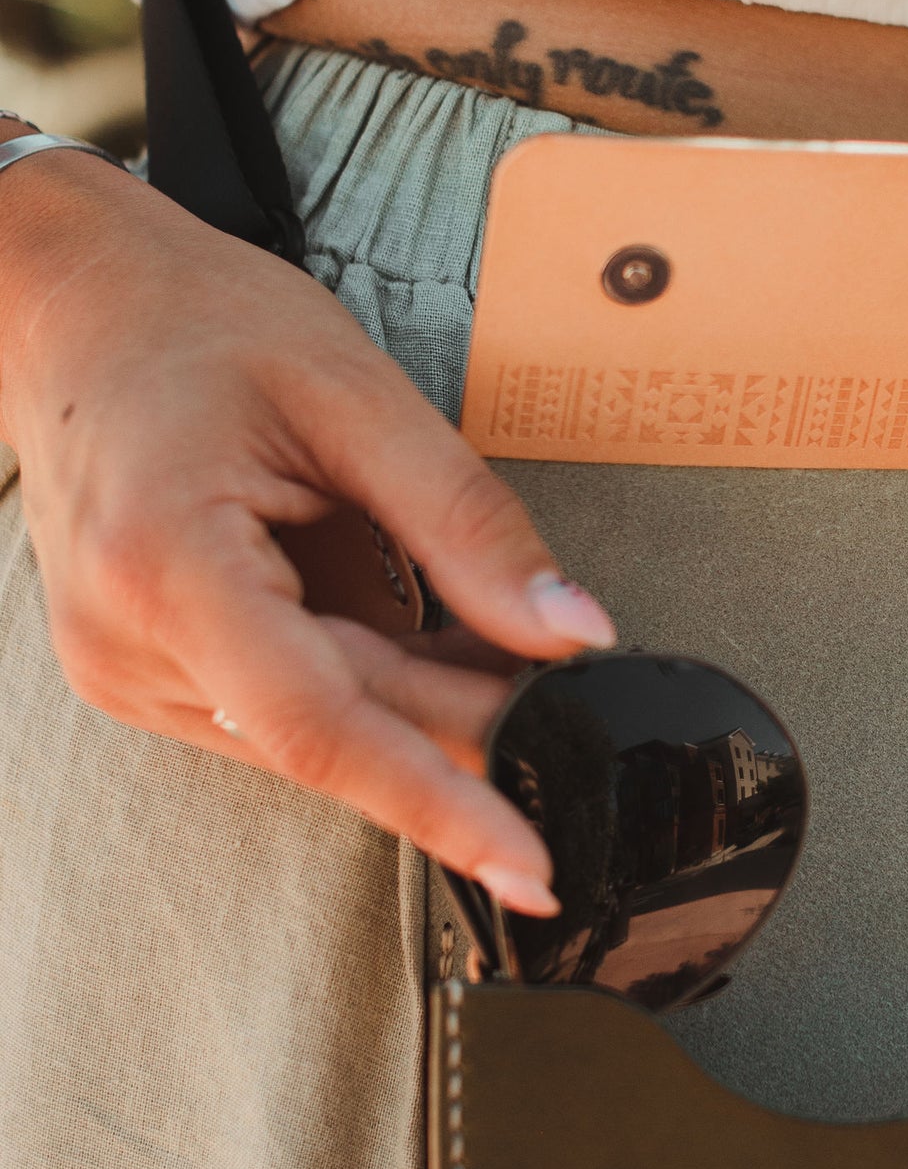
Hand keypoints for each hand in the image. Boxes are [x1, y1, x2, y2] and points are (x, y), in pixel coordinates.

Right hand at [0, 153, 613, 910]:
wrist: (73, 303)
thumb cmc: (199, 324)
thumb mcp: (356, 398)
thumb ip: (467, 524)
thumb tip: (573, 632)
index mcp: (164, 566)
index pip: (320, 727)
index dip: (436, 802)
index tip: (530, 865)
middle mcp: (126, 644)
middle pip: (334, 729)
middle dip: (463, 722)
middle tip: (571, 696)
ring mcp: (124, 670)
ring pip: (315, 730)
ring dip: (414, 696)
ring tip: (481, 628)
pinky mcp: (142, 673)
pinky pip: (282, 707)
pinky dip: (363, 681)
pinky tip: (408, 625)